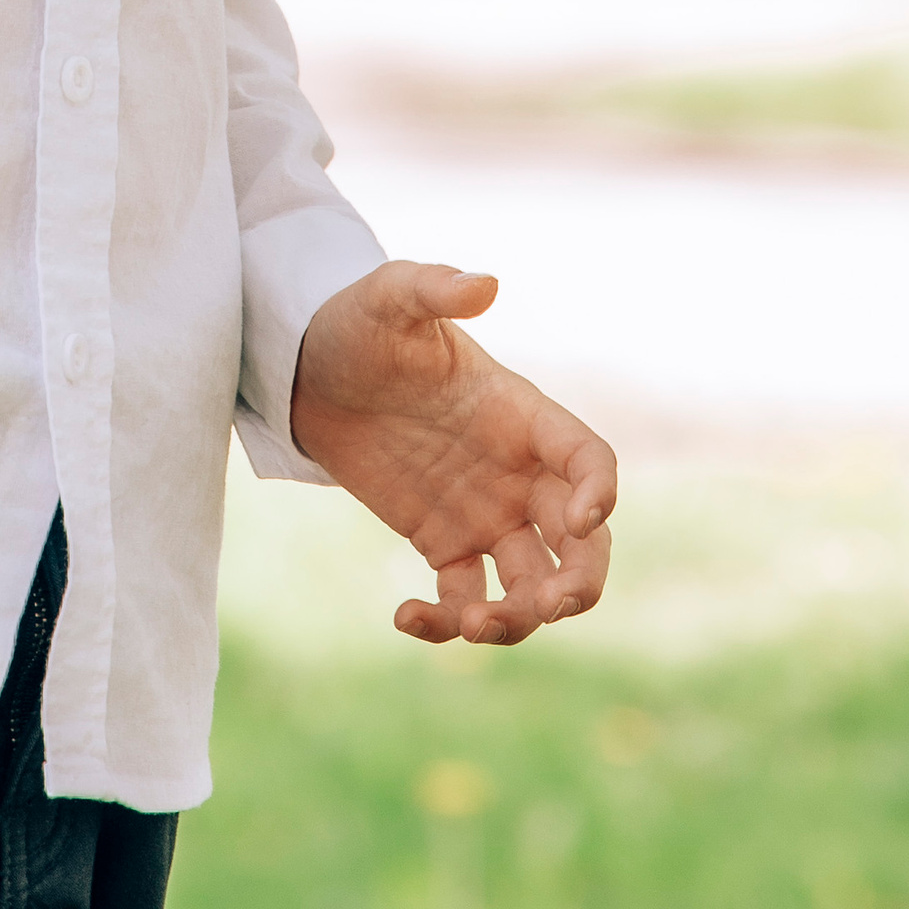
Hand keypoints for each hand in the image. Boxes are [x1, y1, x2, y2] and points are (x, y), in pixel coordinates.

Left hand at [291, 261, 615, 646]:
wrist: (309, 367)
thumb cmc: (360, 322)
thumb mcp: (390, 297)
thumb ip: (435, 288)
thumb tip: (485, 284)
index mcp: (521, 415)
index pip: (587, 458)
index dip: (599, 491)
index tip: (580, 520)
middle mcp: (517, 472)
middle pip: (581, 541)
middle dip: (581, 580)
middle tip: (551, 606)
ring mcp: (485, 513)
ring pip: (531, 584)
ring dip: (519, 616)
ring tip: (473, 624)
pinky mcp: (443, 543)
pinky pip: (465, 597)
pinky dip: (447, 623)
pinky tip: (404, 616)